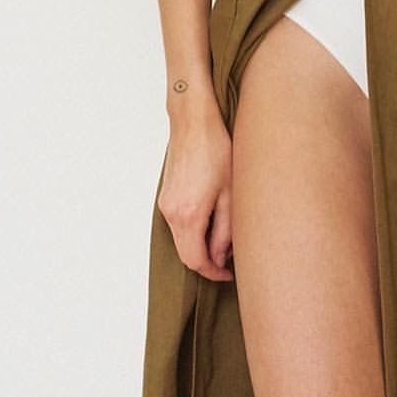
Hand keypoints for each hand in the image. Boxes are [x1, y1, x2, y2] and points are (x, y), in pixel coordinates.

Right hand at [158, 99, 235, 281]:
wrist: (193, 122)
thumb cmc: (216, 150)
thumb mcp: (230, 193)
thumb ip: (226, 229)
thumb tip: (222, 254)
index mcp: (188, 215)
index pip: (196, 260)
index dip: (213, 272)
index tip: (230, 274)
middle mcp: (171, 213)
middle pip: (186, 254)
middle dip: (208, 262)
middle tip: (231, 261)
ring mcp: (165, 205)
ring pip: (181, 240)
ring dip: (200, 246)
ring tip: (225, 238)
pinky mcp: (166, 196)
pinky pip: (178, 225)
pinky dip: (193, 231)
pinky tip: (212, 220)